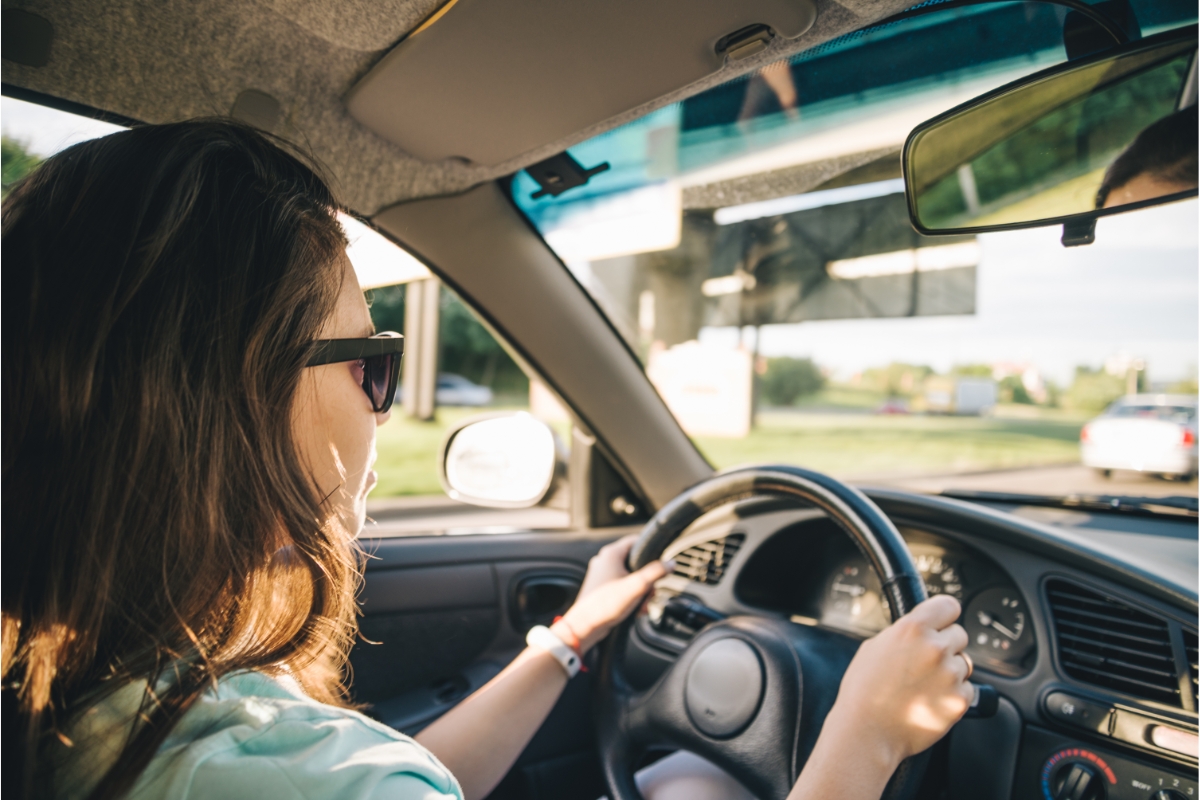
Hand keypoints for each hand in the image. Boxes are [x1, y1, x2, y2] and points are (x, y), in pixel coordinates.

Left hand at [554, 535, 668, 652]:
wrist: (585, 626)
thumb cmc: (605, 605)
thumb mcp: (637, 586)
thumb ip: (656, 572)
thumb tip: (670, 563)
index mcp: (611, 554)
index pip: (636, 541)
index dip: (651, 551)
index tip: (660, 563)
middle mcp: (604, 561)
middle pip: (635, 563)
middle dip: (647, 580)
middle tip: (650, 593)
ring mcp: (602, 575)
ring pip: (630, 577)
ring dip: (640, 591)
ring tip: (642, 605)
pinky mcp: (601, 588)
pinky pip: (622, 587)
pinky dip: (631, 596)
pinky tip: (635, 609)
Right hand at [822, 595, 972, 769]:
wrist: (867, 732)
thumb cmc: (864, 692)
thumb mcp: (874, 647)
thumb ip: (902, 633)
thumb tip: (919, 628)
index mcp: (913, 629)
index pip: (949, 605)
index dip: (944, 615)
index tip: (943, 621)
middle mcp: (935, 648)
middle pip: (960, 634)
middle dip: (946, 645)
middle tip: (926, 662)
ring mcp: (950, 675)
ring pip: (965, 662)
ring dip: (951, 671)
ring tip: (924, 685)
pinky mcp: (959, 700)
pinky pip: (967, 689)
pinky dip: (953, 694)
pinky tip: (930, 700)